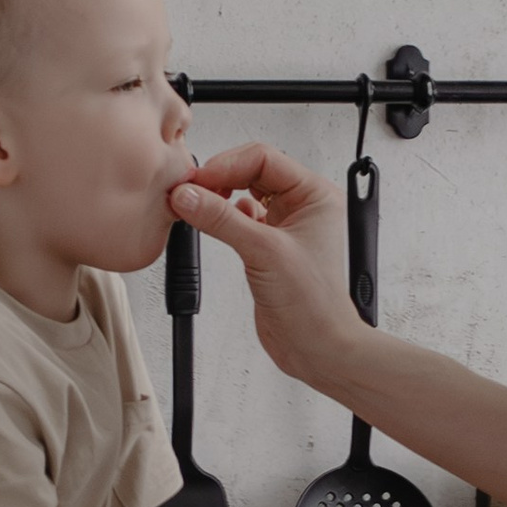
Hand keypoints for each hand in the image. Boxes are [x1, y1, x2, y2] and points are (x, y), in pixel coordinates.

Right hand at [170, 148, 361, 394]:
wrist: (317, 347)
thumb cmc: (315, 305)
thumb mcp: (264, 252)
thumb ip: (221, 220)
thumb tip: (189, 195)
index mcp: (315, 195)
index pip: (264, 159)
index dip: (227, 165)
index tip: (197, 180)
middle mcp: (302, 206)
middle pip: (251, 171)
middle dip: (219, 177)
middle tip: (190, 190)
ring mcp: (284, 227)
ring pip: (244, 194)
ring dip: (218, 196)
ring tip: (193, 204)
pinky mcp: (268, 248)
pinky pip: (239, 220)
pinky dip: (220, 218)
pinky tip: (208, 223)